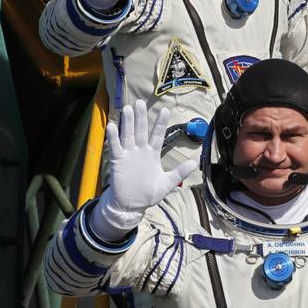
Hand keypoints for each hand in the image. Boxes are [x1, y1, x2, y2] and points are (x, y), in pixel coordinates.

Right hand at [89, 100, 196, 240]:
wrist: (131, 205)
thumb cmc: (148, 194)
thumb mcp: (167, 184)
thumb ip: (179, 172)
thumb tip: (195, 162)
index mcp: (152, 154)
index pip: (158, 135)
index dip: (160, 122)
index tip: (165, 109)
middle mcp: (140, 151)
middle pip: (141, 130)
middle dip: (141, 117)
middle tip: (140, 103)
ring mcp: (128, 155)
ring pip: (128, 135)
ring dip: (127, 122)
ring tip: (128, 109)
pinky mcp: (118, 161)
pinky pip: (115, 147)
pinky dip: (113, 137)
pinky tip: (113, 126)